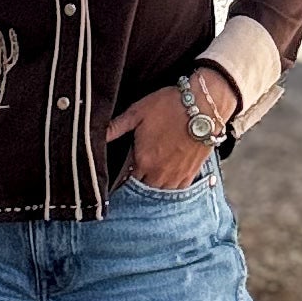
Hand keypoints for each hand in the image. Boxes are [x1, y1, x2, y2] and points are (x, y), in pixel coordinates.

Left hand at [107, 73, 233, 191]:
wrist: (204, 106)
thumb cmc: (169, 105)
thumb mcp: (137, 112)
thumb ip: (116, 126)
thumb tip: (96, 135)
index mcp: (142, 160)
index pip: (124, 181)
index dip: (119, 183)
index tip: (114, 185)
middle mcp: (158, 173)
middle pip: (141, 191)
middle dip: (134, 190)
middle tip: (129, 189)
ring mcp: (176, 176)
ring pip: (159, 195)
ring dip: (151, 192)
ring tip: (145, 190)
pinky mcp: (191, 173)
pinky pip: (177, 192)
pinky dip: (169, 192)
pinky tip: (165, 188)